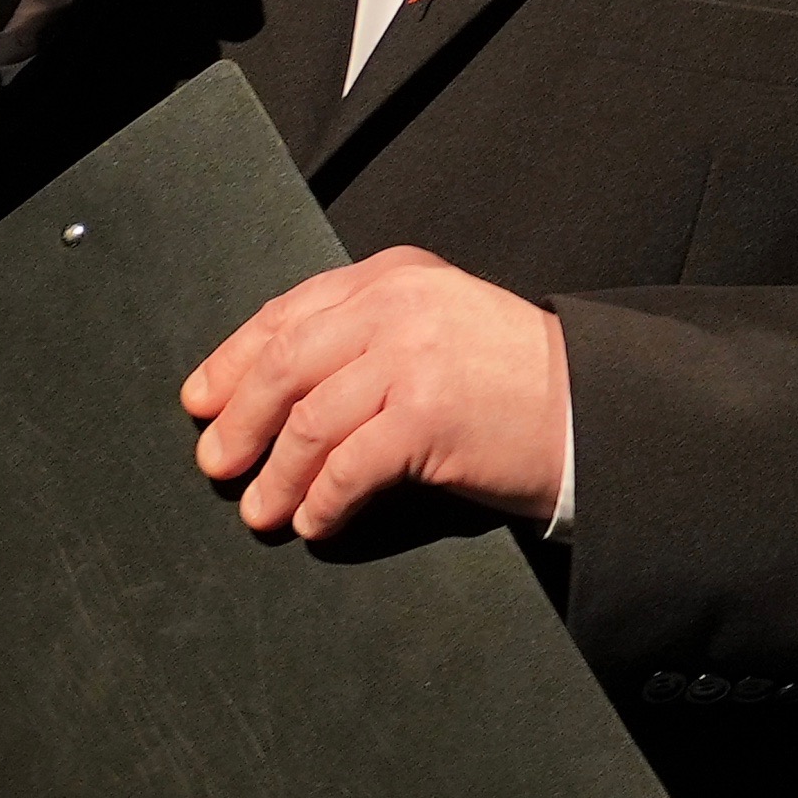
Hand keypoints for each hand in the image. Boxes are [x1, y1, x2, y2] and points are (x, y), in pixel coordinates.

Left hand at [182, 247, 569, 540]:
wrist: (596, 410)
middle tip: (215, 461)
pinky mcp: (427, 416)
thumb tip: (275, 391)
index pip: (288, 313)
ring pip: (309, 420)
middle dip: (240, 419)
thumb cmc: (512, 382)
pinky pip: (348, 466)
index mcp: (392, 277)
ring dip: (277, 474)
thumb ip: (366, 336)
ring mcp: (411, 359)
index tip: (201, 399)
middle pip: (284, 364)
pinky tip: (314, 521)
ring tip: (260, 510)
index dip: (234, 360)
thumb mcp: (436, 328)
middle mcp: (396, 306)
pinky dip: (322, 500)